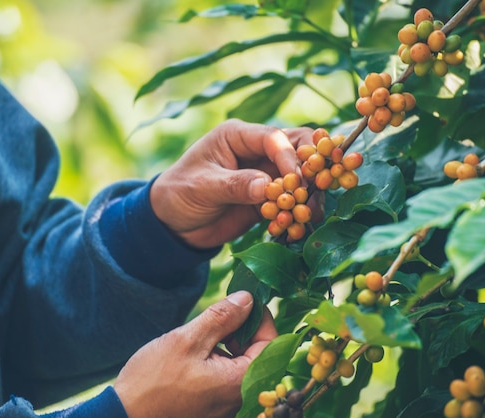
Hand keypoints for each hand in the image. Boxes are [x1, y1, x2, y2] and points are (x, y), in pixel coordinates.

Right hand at [114, 291, 276, 417]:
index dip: (261, 317)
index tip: (245, 300)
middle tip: (220, 314)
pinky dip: (218, 360)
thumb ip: (221, 318)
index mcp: (239, 382)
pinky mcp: (213, 408)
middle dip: (243, 330)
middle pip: (258, 354)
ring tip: (203, 334)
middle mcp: (239, 398)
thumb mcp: (187, 340)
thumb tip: (247, 298)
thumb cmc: (153, 381)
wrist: (125, 416)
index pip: (270, 343)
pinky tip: (197, 354)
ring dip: (229, 345)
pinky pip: (227, 379)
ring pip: (241, 365)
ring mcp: (226, 406)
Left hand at [150, 119, 312, 247]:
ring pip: (300, 176)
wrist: (173, 225)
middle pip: (296, 148)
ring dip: (307, 194)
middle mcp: (255, 150)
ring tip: (307, 214)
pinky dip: (296, 213)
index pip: (273, 137)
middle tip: (311, 194)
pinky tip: (294, 229)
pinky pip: (291, 202)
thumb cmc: (179, 194)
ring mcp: (265, 174)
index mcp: (237, 136)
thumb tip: (267, 187)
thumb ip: (235, 185)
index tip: (294, 181)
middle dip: (308, 170)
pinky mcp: (269, 199)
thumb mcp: (203, 187)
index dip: (288, 157)